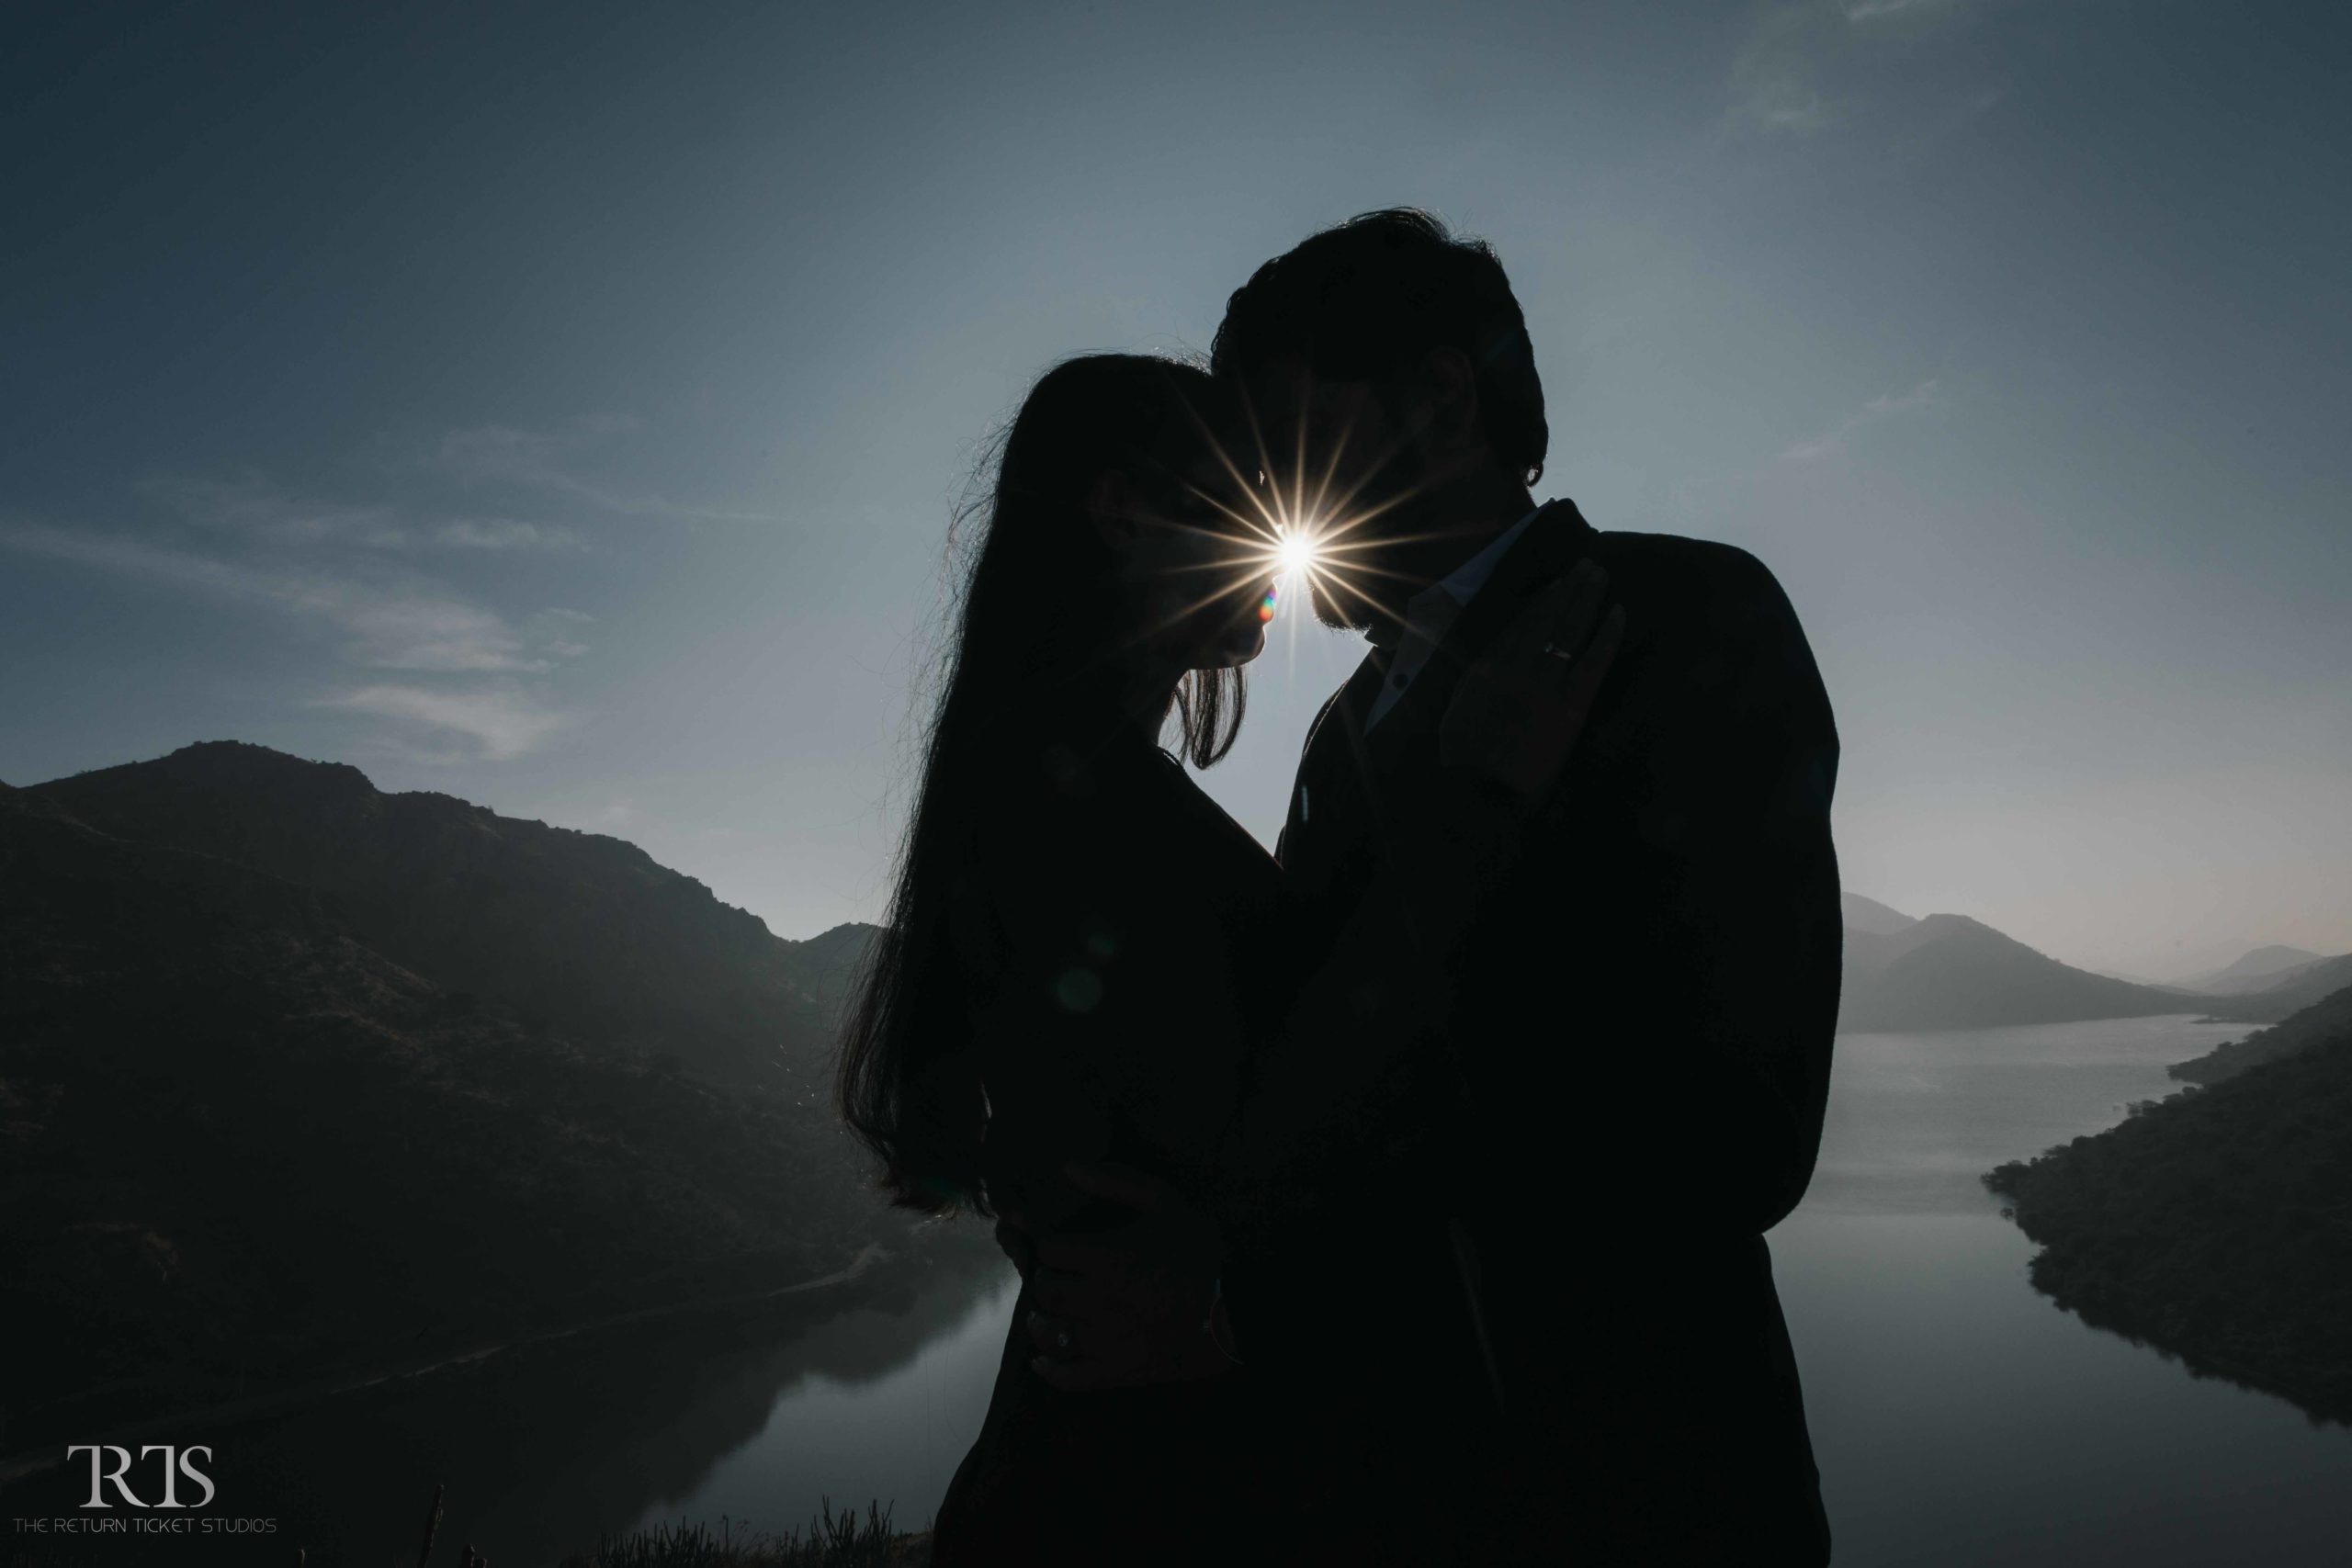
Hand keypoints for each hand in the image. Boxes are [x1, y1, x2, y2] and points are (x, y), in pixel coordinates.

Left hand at [1022, 1160, 1233, 1390]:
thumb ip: (1115, 1181)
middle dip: (1048, 1280)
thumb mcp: (1166, 1202)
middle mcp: (1100, 1299)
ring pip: (1050, 1332)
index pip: (1050, 1249)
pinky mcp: (1117, 1372)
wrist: (1237, 1309)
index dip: (1051, 1245)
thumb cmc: (1202, 1252)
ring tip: (1048, 1314)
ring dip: (1043, 1321)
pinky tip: (1043, 1360)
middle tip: (1060, 1277)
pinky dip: (1049, 1369)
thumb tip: (1067, 1165)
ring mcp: (1107, 1340)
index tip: (1062, 1247)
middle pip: (1046, 1289)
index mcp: (1108, 1257)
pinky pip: (1068, 1377)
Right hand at [1439, 559, 1626, 804]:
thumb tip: (1495, 647)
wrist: (1482, 794)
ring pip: (1570, 632)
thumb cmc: (1465, 757)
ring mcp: (1544, 688)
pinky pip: (1593, 664)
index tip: (1557, 580)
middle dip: (1569, 589)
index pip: (1519, 622)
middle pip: (1548, 619)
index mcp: (1487, 668)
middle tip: (1587, 565)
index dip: (1542, 598)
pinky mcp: (1569, 710)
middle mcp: (1516, 670)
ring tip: (1600, 576)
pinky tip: (1618, 613)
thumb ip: (1477, 675)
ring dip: (1587, 600)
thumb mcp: (1458, 707)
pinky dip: (1606, 636)